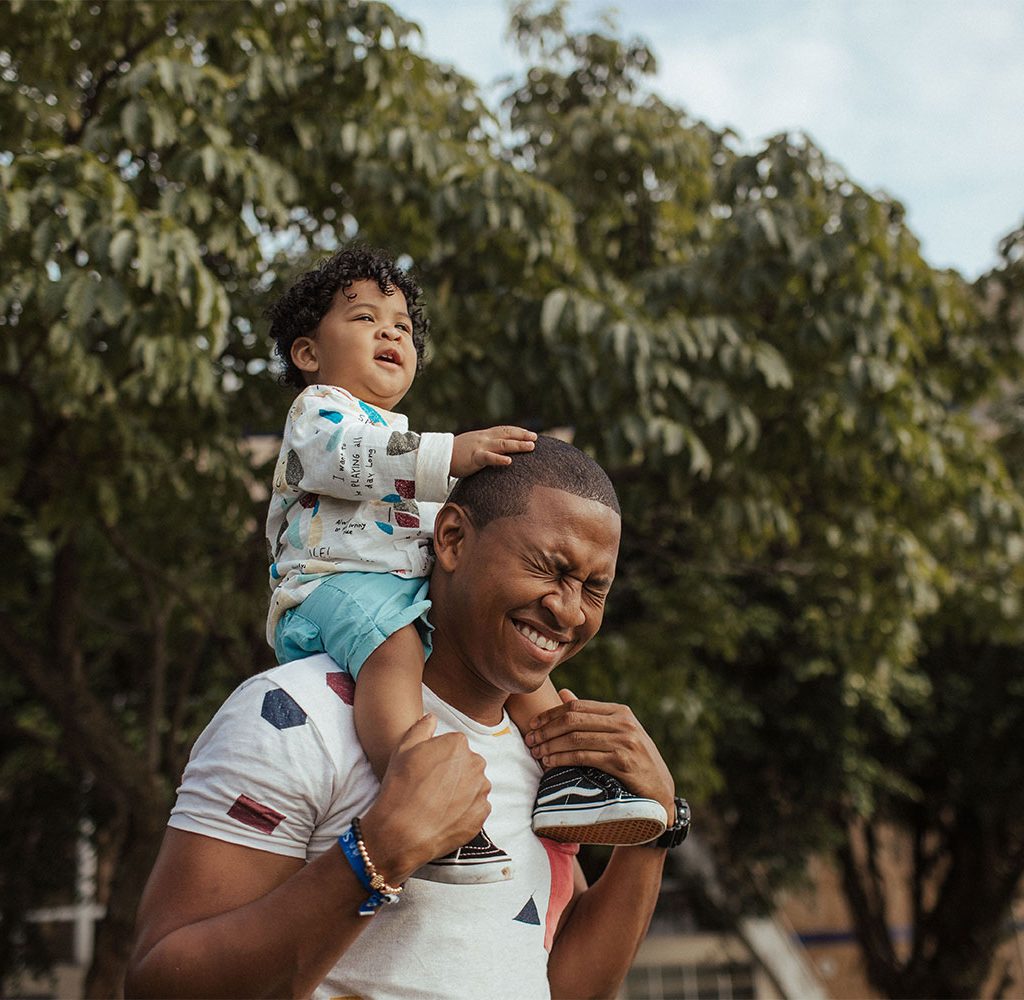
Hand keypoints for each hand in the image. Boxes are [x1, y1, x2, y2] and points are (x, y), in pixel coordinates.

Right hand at [359, 715, 491, 883]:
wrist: (401, 831)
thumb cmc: (400, 787)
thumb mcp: (403, 748)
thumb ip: (422, 727)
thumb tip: (432, 718)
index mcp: (458, 744)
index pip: (454, 746)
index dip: (438, 758)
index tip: (426, 771)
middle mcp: (475, 764)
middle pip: (467, 764)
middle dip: (454, 773)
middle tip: (431, 788)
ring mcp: (481, 790)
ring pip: (474, 785)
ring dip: (461, 791)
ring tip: (438, 804)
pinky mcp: (482, 814)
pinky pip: (476, 808)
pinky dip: (465, 811)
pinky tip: (445, 816)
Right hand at [450, 426, 536, 477]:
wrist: (439, 455)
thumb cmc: (455, 454)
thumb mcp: (472, 446)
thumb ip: (484, 447)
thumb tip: (496, 452)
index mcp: (484, 435)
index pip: (504, 430)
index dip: (518, 431)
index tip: (530, 434)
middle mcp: (484, 438)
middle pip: (507, 434)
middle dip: (522, 436)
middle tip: (535, 438)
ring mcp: (480, 446)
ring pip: (502, 444)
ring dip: (518, 445)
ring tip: (530, 447)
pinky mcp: (474, 457)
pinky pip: (489, 457)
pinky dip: (499, 459)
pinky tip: (510, 461)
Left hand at [525, 690, 674, 815]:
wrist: (661, 792)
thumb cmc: (635, 761)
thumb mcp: (617, 733)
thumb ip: (591, 715)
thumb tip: (564, 693)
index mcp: (620, 711)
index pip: (577, 706)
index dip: (551, 714)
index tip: (533, 724)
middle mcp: (623, 723)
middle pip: (573, 720)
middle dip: (547, 729)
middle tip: (530, 740)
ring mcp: (625, 741)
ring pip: (576, 738)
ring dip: (550, 745)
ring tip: (536, 753)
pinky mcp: (622, 762)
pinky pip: (584, 757)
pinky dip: (563, 759)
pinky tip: (550, 763)